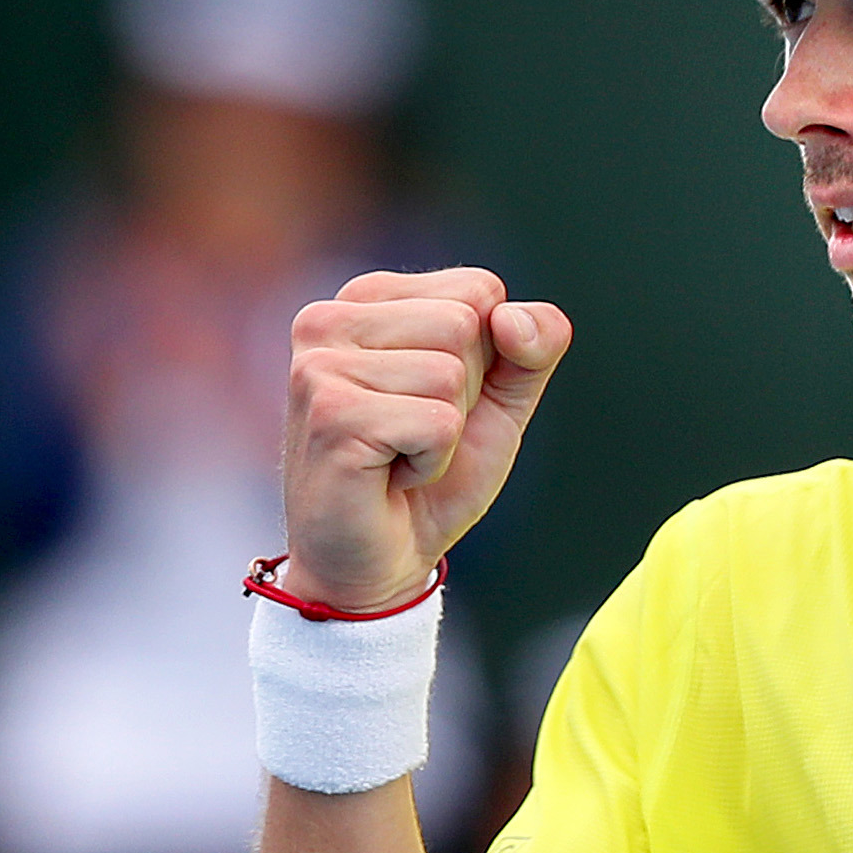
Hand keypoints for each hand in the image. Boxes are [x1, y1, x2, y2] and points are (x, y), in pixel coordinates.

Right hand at [282, 268, 570, 611]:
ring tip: (399, 454)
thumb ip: (532, 346)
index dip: (486, 359)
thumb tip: (513, 317)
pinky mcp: (329, 416)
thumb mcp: (499, 400)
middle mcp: (328, 319)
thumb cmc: (433, 476)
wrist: (378, 562)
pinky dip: (432, 462)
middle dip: (465, 395)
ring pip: (450, 374)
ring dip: (446, 433)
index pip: (480, 289)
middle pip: (466, 324)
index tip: (435, 399)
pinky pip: (437, 423)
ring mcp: (320, 366)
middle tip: (415, 434)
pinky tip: (389, 476)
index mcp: (367, 298)